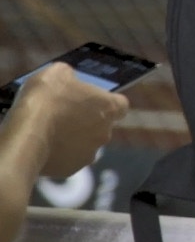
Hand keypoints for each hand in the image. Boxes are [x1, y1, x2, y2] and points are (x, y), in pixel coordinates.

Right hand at [12, 63, 128, 178]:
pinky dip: (59, 153)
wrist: (27, 134)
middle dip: (85, 120)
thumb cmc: (46, 99)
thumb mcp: (58, 72)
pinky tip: (44, 144)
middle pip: (100, 125)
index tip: (92, 100)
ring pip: (85, 143)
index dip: (106, 101)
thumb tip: (69, 78)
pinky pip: (68, 158)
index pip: (120, 105)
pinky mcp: (72, 168)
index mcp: (109, 108)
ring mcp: (90, 153)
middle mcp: (105, 132)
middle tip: (63, 114)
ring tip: (50, 129)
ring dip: (73, 138)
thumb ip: (71, 76)